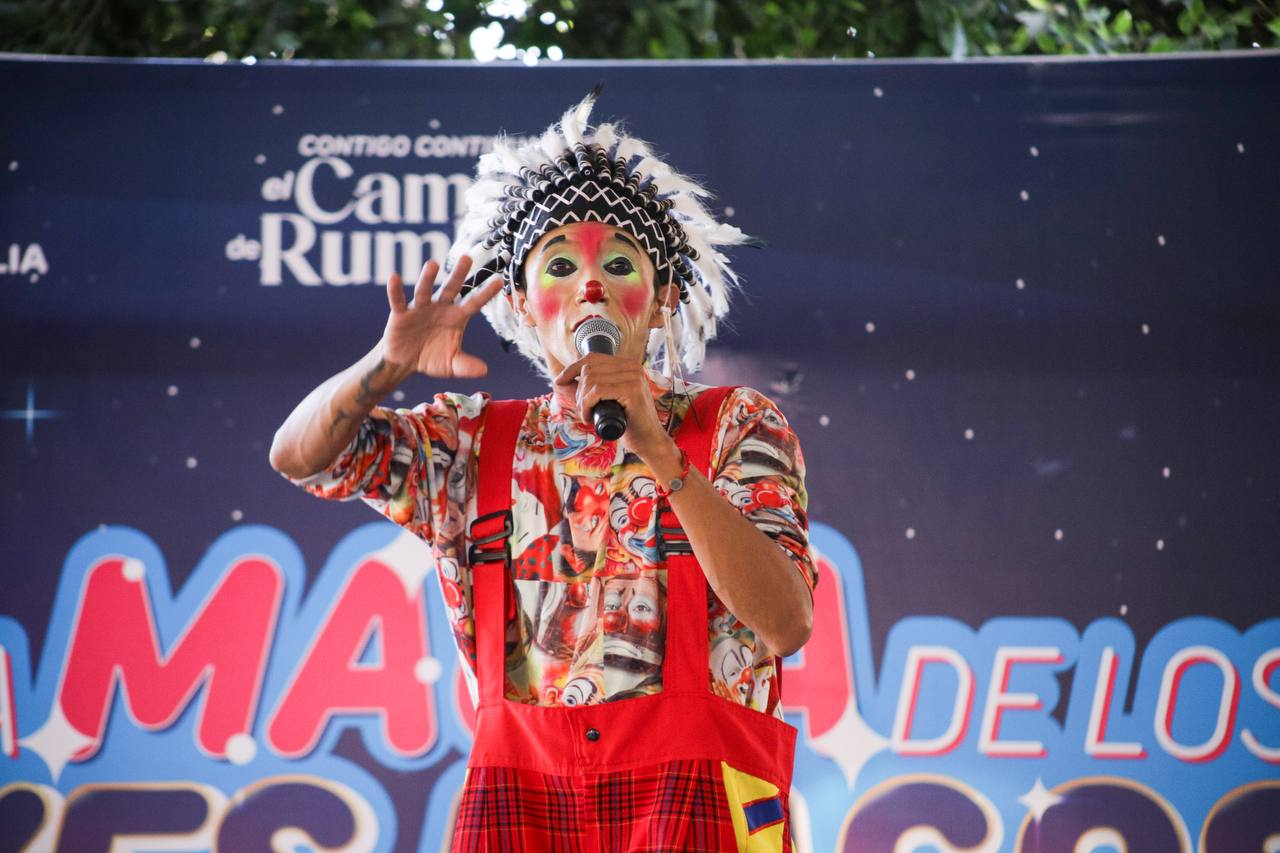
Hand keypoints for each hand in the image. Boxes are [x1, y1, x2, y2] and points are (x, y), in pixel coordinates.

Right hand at [381, 256, 504, 378]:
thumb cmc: (432, 358)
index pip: (473, 303)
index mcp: (456, 318)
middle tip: (467, 258)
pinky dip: (395, 290)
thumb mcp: (451, 365)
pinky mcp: (401, 314)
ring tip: (432, 264)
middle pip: (451, 289)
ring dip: (428, 278)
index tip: (499, 280)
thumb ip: (466, 366)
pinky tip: (394, 277)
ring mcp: (420, 309)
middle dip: (458, 274)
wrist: (405, 362)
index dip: (485, 293)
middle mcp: (440, 308)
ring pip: (424, 290)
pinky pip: (398, 300)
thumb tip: (484, 371)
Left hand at [553, 353, 673, 459]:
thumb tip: (560, 380)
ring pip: (591, 380)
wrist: (647, 440)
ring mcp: (634, 377)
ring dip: (581, 401)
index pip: (593, 358)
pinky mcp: (632, 390)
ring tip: (586, 415)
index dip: (572, 368)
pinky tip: (589, 418)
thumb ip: (591, 387)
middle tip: (582, 409)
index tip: (559, 382)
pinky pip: (597, 391)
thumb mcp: (607, 398)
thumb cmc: (626, 421)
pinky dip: (586, 405)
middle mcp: (632, 366)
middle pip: (589, 369)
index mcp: (628, 365)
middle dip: (578, 390)